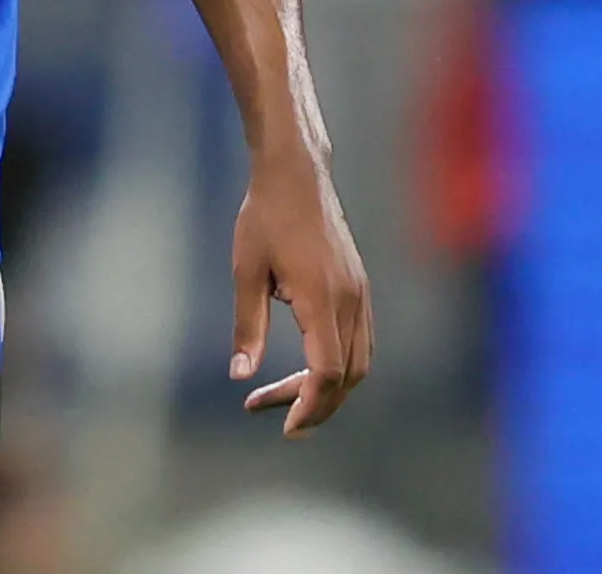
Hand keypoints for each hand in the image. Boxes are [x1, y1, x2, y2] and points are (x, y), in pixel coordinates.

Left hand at [230, 148, 371, 436]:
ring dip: (327, 387)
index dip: (310, 404)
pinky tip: (307, 367)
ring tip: (285, 397)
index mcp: (322, 298)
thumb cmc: (264, 216)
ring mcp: (360, 294)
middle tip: (269, 412)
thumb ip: (248, 326)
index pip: (328, 371)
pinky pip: (360, 341)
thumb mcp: (245, 270)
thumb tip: (241, 375)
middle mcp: (351, 301)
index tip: (287, 426)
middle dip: (314, 404)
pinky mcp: (360, 287)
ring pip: (359, 362)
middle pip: (347, 376)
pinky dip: (339, 365)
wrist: (297, 174)